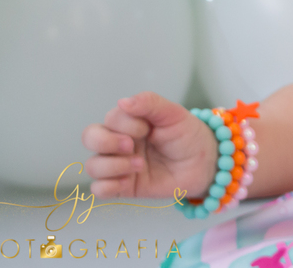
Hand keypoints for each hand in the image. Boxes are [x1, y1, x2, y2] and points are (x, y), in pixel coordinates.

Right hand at [81, 91, 217, 201]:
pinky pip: (99, 189)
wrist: (202, 163)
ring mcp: (119, 164)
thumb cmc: (187, 135)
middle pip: (89, 137)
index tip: (147, 129)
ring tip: (141, 165)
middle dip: (106, 142)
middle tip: (131, 147)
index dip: (125, 124)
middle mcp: (119, 141)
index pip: (110, 118)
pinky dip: (109, 186)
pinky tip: (128, 181)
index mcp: (130, 121)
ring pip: (92, 165)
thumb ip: (150, 103)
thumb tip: (123, 102)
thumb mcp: (173, 114)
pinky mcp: (123, 186)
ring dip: (113, 166)